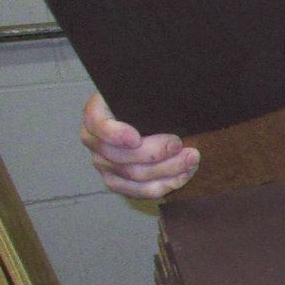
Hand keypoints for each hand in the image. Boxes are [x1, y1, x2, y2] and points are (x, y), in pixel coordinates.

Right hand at [79, 93, 198, 199]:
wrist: (145, 116)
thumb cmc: (146, 102)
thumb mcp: (144, 93)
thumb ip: (149, 97)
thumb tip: (166, 94)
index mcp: (95, 113)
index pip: (96, 122)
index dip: (114, 133)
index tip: (135, 138)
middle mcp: (93, 140)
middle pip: (120, 156)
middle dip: (156, 153)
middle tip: (180, 144)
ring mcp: (103, 163)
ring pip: (134, 175)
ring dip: (167, 169)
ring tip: (191, 159)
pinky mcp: (117, 181)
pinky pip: (140, 191)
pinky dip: (165, 184)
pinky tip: (183, 175)